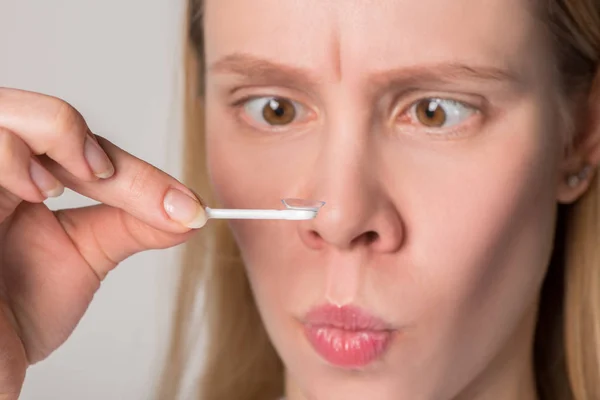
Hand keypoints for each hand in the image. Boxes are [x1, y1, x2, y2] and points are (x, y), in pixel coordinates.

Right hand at [0, 87, 206, 398]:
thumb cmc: (12, 315)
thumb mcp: (82, 259)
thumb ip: (131, 225)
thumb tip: (189, 212)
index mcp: (25, 181)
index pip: (83, 150)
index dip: (136, 173)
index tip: (185, 208)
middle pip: (42, 115)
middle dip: (86, 144)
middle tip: (107, 180)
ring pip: (11, 112)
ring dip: (53, 138)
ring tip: (56, 190)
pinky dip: (14, 157)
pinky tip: (31, 193)